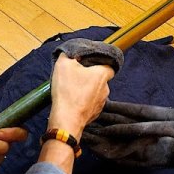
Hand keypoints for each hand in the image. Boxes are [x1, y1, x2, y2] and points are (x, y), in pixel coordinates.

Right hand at [39, 53, 113, 173]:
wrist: (67, 119)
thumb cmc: (68, 91)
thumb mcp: (63, 65)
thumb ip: (68, 55)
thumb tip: (70, 53)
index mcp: (102, 75)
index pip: (109, 65)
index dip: (99, 63)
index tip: (89, 63)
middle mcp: (106, 89)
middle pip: (100, 79)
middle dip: (89, 77)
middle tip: (75, 76)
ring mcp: (101, 103)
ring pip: (95, 92)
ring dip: (85, 90)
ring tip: (71, 90)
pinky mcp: (94, 114)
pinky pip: (90, 104)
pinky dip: (83, 102)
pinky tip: (72, 101)